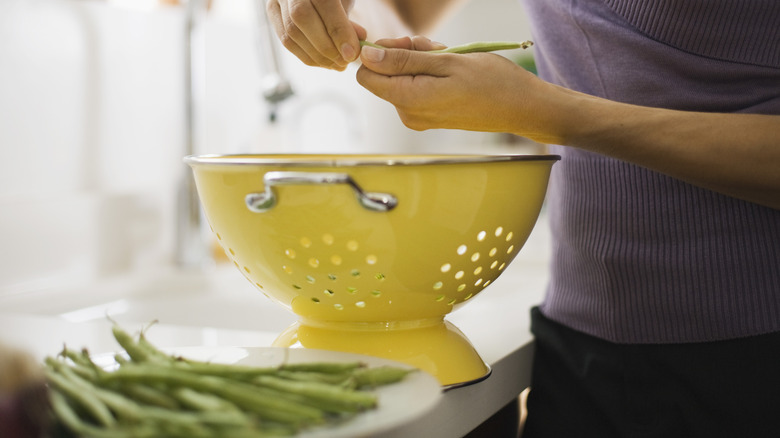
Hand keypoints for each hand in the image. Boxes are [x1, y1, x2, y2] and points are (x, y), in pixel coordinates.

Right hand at [266, 0, 366, 69]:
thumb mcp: (345, 1)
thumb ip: (348, 23)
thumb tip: (352, 49)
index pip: (323, 3)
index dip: (338, 30)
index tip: (351, 53)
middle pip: (301, 18)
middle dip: (325, 47)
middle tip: (344, 61)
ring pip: (291, 34)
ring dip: (317, 57)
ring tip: (338, 65)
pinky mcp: (272, 11)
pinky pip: (286, 41)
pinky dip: (307, 57)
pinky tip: (324, 62)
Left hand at [356, 36, 551, 136]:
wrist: (521, 107)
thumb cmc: (491, 82)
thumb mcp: (446, 61)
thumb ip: (403, 60)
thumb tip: (368, 56)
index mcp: (409, 100)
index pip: (366, 76)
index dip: (379, 53)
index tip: (406, 42)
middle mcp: (408, 113)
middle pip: (384, 76)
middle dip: (404, 55)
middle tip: (434, 49)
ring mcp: (419, 117)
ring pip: (403, 79)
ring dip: (421, 63)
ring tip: (450, 61)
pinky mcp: (429, 116)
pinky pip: (417, 88)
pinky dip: (429, 74)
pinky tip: (452, 72)